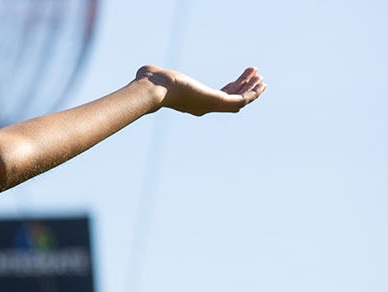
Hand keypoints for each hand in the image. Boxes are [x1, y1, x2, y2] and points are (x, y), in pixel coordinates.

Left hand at [140, 65, 265, 115]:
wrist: (155, 88)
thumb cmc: (152, 82)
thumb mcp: (157, 77)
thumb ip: (155, 74)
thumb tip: (145, 70)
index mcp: (194, 102)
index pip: (218, 96)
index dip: (232, 88)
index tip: (239, 78)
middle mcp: (205, 106)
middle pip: (232, 98)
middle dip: (244, 86)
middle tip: (255, 75)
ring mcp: (212, 105)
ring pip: (240, 99)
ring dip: (252, 88)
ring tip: (260, 75)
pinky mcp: (218, 102)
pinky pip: (242, 99)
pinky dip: (253, 92)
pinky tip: (260, 82)